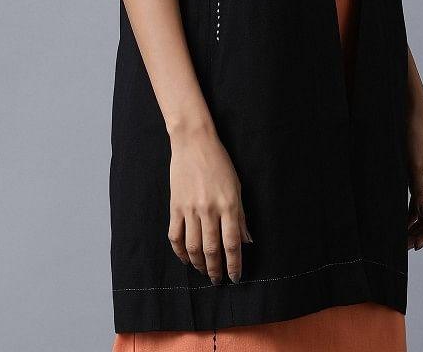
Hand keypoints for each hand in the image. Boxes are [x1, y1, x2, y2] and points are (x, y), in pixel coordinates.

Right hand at [168, 122, 252, 283]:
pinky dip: (180, 252)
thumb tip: (247, 241)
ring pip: (193, 247)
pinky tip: (186, 259)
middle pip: (212, 250)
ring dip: (199, 265)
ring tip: (204, 272)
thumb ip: (240, 216)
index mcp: (228, 204)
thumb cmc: (219, 162)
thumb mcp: (237, 187)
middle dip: (216, 270)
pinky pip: (175, 236)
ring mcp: (190, 209)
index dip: (234, 264)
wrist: (193, 142)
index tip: (235, 277)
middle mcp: (209, 209)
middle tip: (218, 280)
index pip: (232, 243)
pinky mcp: (175, 206)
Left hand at [406, 103, 422, 250]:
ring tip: (403, 239)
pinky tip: (402, 221)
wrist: (413, 118)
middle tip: (406, 247)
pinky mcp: (421, 177)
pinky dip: (412, 213)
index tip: (416, 246)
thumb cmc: (415, 139)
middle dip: (422, 233)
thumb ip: (420, 191)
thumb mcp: (415, 166)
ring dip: (417, 225)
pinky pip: (419, 201)